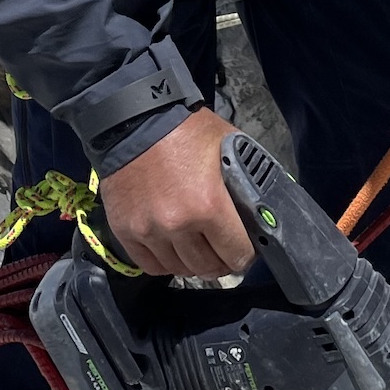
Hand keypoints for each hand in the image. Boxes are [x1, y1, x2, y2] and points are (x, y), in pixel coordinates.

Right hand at [98, 107, 255, 277]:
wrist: (133, 119)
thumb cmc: (185, 130)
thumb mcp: (229, 146)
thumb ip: (247, 181)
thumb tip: (265, 210)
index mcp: (209, 204)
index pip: (238, 254)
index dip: (246, 252)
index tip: (245, 247)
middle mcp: (178, 224)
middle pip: (209, 267)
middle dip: (221, 261)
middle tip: (222, 250)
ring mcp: (149, 230)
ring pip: (180, 269)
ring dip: (193, 262)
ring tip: (198, 248)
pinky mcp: (125, 231)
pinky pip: (150, 266)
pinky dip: (165, 262)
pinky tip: (173, 249)